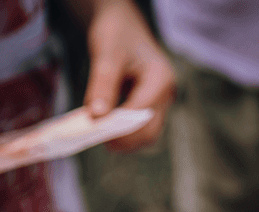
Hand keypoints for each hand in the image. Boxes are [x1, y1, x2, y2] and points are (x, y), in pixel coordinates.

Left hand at [84, 0, 175, 151]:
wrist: (124, 25)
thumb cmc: (116, 34)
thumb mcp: (106, 54)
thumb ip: (102, 85)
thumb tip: (96, 118)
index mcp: (160, 79)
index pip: (141, 114)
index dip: (118, 127)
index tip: (92, 130)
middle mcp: (166, 94)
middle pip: (149, 132)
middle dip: (124, 140)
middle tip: (94, 137)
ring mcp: (162, 102)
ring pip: (147, 134)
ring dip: (125, 140)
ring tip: (99, 133)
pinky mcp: (153, 106)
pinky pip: (142, 128)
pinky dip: (125, 133)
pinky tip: (106, 126)